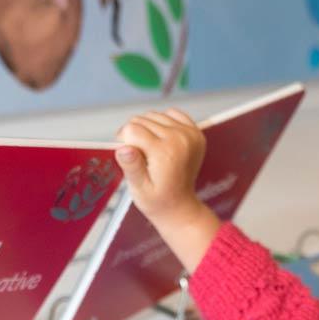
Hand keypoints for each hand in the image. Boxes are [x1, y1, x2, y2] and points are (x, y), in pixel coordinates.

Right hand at [116, 109, 221, 267]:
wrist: (179, 206)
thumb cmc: (157, 200)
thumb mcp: (139, 189)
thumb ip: (131, 167)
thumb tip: (124, 148)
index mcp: (165, 152)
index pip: (132, 129)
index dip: (123, 140)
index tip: (127, 155)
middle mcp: (180, 139)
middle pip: (142, 120)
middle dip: (134, 134)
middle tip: (138, 156)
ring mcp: (190, 134)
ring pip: (154, 115)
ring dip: (147, 128)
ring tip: (149, 150)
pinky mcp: (194, 132)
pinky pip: (171, 113)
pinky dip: (162, 122)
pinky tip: (161, 139)